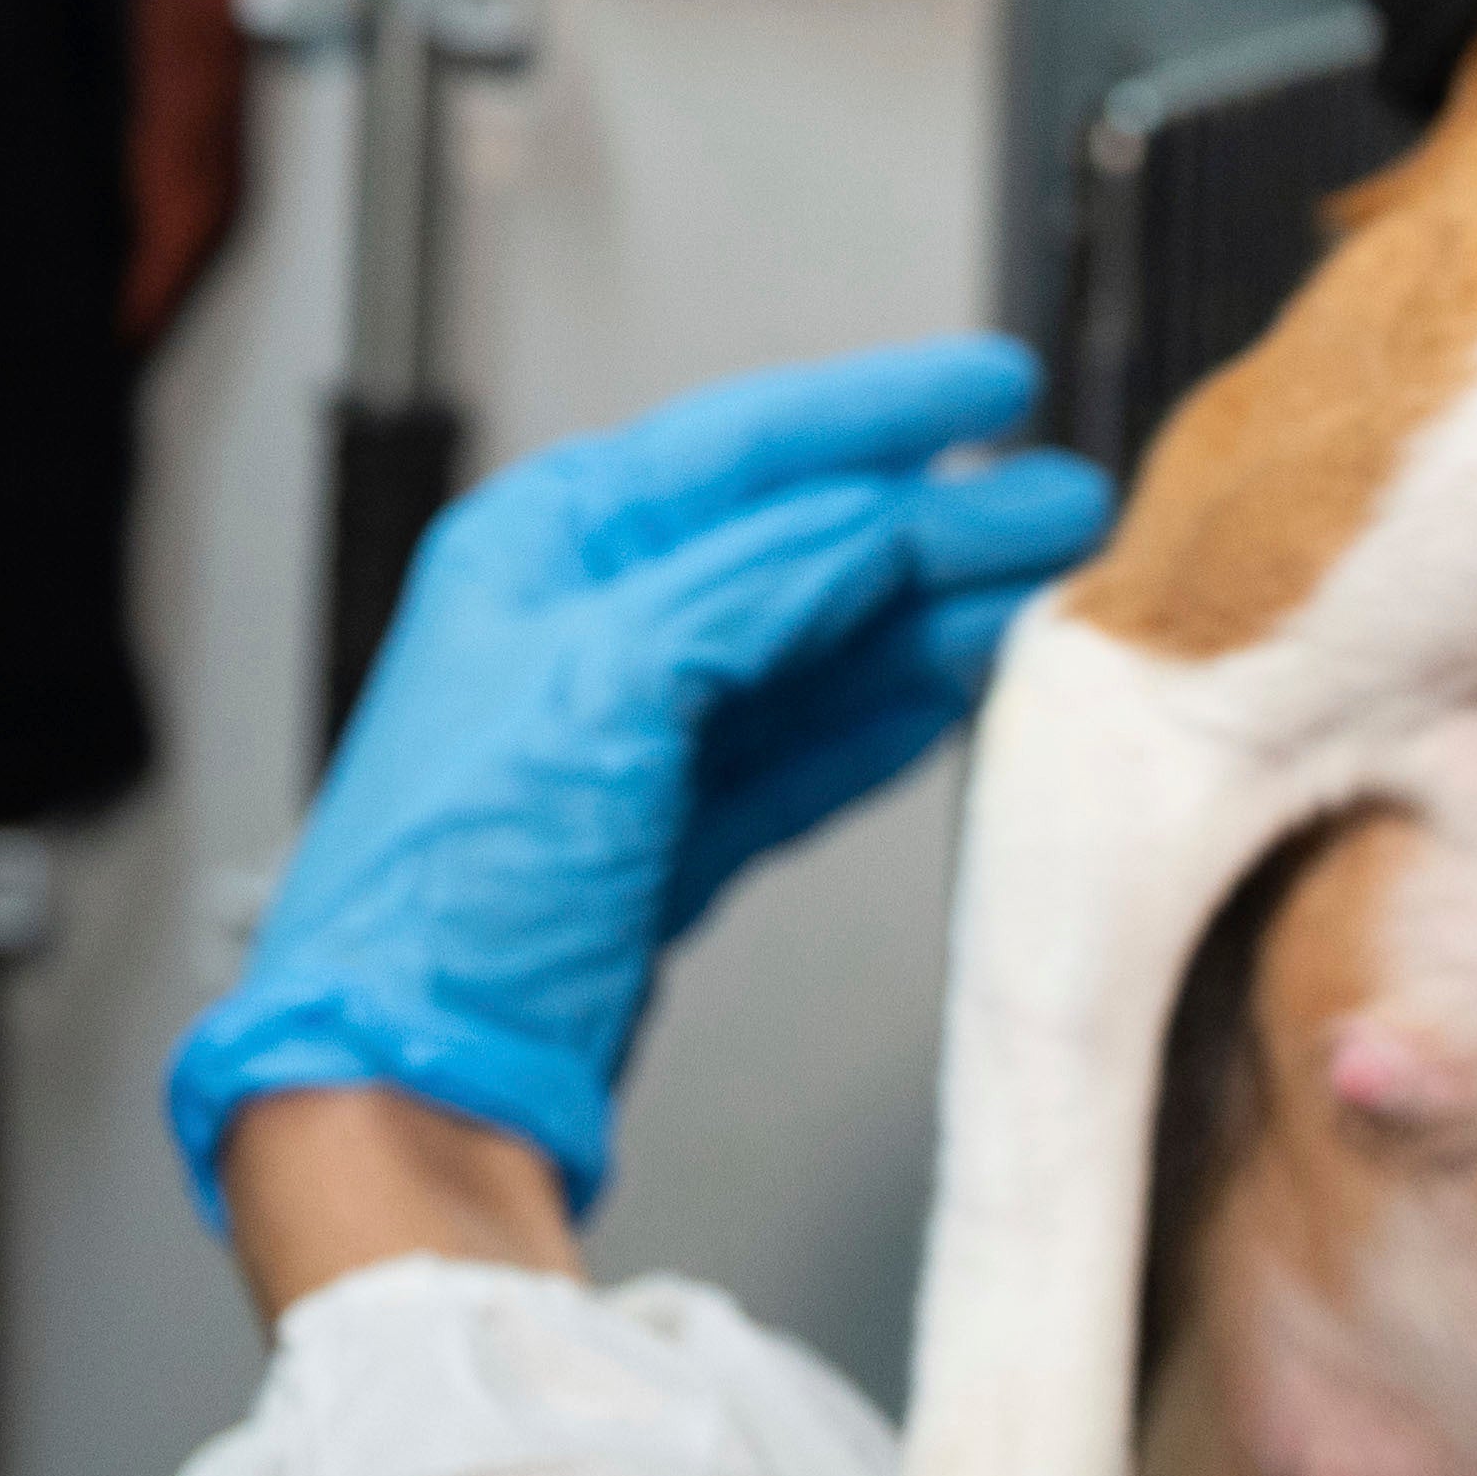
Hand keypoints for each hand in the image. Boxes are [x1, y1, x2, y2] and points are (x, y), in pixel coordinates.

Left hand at [167, 334, 1111, 1233]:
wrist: (415, 1087)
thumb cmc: (445, 892)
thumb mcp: (607, 688)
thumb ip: (750, 591)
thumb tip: (870, 525)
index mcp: (544, 553)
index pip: (743, 449)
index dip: (878, 413)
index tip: (990, 388)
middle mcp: (585, 631)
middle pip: (798, 549)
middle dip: (936, 523)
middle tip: (1061, 506)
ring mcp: (633, 741)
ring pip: (815, 652)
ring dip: (932, 620)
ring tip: (1046, 593)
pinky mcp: (668, 842)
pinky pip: (803, 753)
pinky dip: (885, 721)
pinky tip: (957, 691)